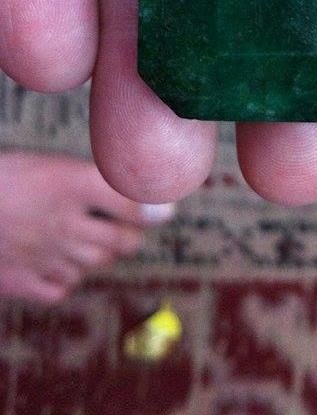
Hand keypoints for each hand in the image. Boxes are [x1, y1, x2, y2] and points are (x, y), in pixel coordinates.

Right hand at [0, 152, 171, 302]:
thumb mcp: (53, 165)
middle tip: (125, 227)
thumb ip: (103, 183)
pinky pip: (60, 289)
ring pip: (94, 264)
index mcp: (71, 182)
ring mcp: (42, 254)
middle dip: (129, 235)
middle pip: (121, 241)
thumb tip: (159, 207)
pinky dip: (66, 279)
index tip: (163, 210)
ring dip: (100, 254)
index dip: (152, 208)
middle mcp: (62, 221)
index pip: (131, 203)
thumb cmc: (3, 178)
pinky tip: (59, 263)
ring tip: (88, 239)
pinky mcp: (19, 280)